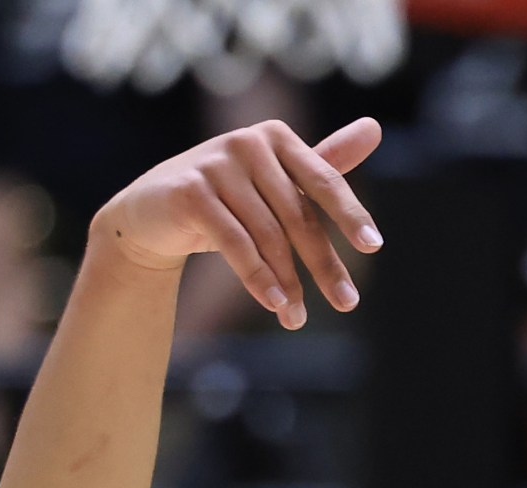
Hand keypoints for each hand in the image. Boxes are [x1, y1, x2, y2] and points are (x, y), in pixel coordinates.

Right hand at [93, 118, 384, 329]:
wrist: (152, 215)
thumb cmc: (226, 202)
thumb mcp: (274, 185)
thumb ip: (322, 164)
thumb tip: (375, 128)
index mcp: (276, 137)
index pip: (323, 180)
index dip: (350, 214)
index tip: (374, 247)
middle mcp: (248, 142)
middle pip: (298, 215)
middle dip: (323, 264)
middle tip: (348, 303)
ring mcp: (215, 164)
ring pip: (267, 235)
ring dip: (288, 283)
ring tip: (297, 319)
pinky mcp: (190, 191)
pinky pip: (235, 242)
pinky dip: (257, 277)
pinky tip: (274, 303)